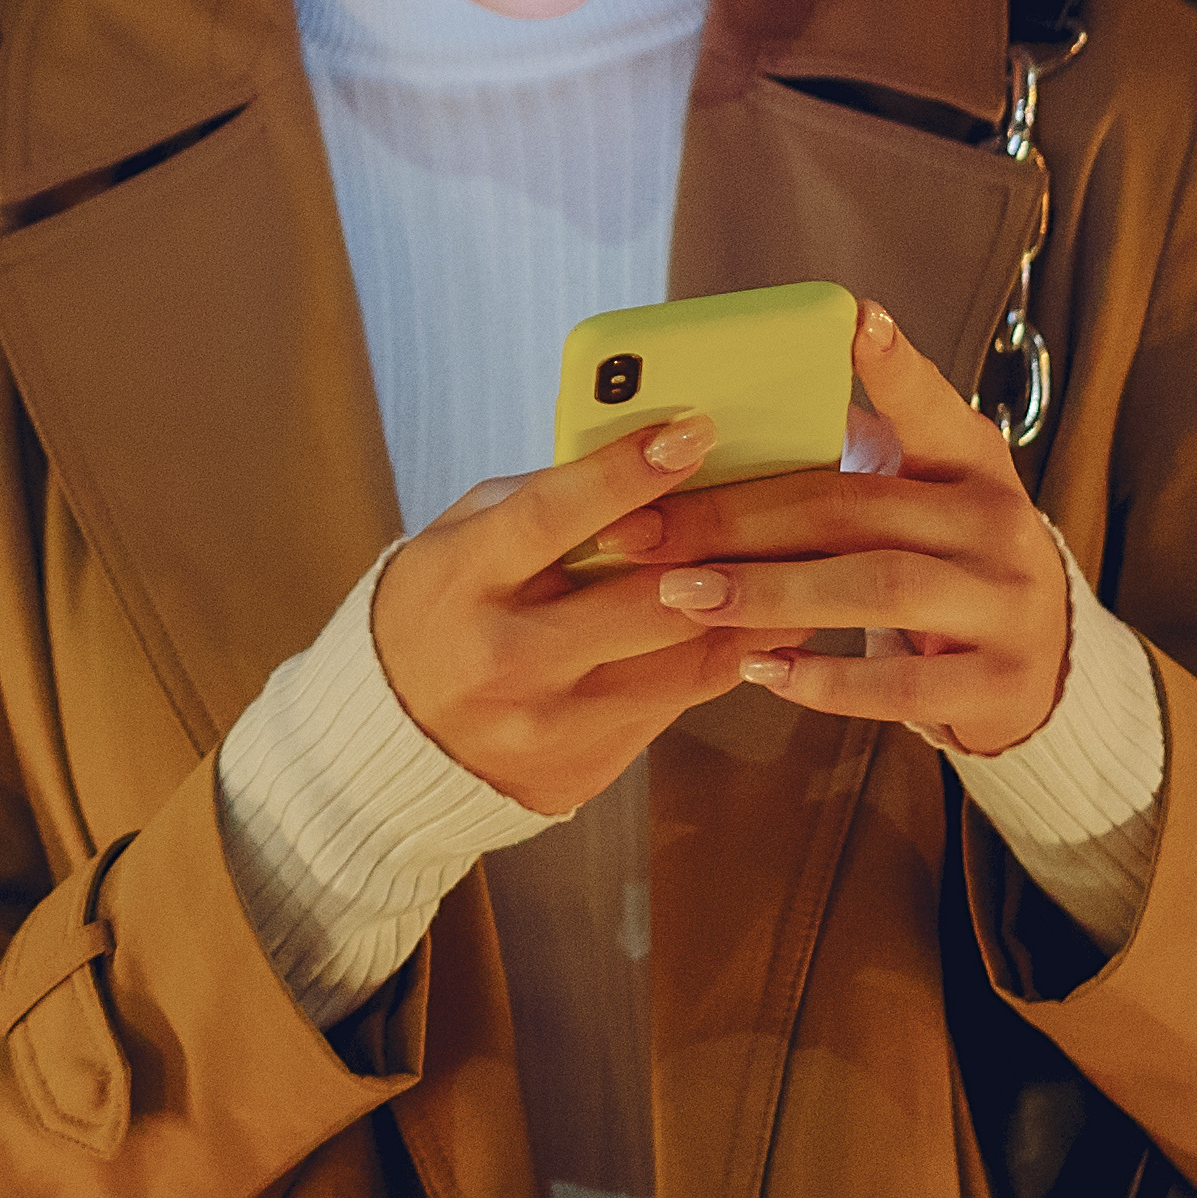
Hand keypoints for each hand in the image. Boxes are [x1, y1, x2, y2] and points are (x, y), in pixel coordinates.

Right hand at [365, 413, 810, 818]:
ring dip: (754, 608)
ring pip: (682, 660)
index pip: (552, 516)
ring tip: (806, 559)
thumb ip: (543, 503)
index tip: (693, 430)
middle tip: (795, 498)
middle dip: (724, 546)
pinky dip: (729, 657)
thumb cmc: (439, 610)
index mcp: (462, 581)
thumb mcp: (462, 540)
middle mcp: (503, 658)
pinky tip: (768, 623)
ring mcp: (547, 723)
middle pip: (641, 599)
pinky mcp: (584, 767)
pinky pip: (679, 704)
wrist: (391, 741)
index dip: (626, 472)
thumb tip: (649, 458)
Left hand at [640, 302, 1075, 758]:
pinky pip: (902, 684)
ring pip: (880, 587)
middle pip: (858, 506)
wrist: (1043, 672)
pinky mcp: (1000, 682)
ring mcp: (1006, 605)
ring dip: (772, 591)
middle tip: (646, 530)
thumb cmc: (943, 568)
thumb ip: (849, 469)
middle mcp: (996, 524)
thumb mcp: (922, 503)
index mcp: (971, 463)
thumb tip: (703, 440)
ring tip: (685, 596)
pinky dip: (825, 678)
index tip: (855, 317)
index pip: (930, 406)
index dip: (895, 365)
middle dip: (741, 518)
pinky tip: (759, 669)